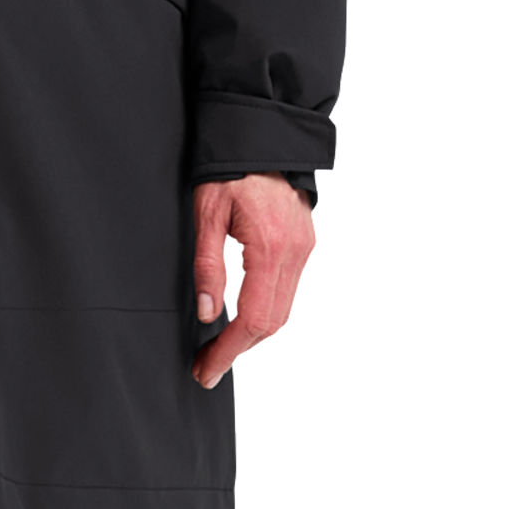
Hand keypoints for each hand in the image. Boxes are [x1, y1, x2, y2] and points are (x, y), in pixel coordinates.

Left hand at [190, 173, 312, 389]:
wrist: (262, 139)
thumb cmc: (229, 171)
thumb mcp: (205, 214)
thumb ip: (206, 265)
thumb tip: (206, 312)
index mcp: (266, 248)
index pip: (252, 319)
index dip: (228, 351)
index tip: (206, 370)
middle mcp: (291, 254)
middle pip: (270, 321)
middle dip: (237, 349)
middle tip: (206, 364)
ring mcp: (301, 249)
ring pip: (280, 307)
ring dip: (250, 330)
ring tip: (217, 345)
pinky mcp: (302, 244)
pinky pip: (284, 287)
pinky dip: (263, 306)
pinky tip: (239, 312)